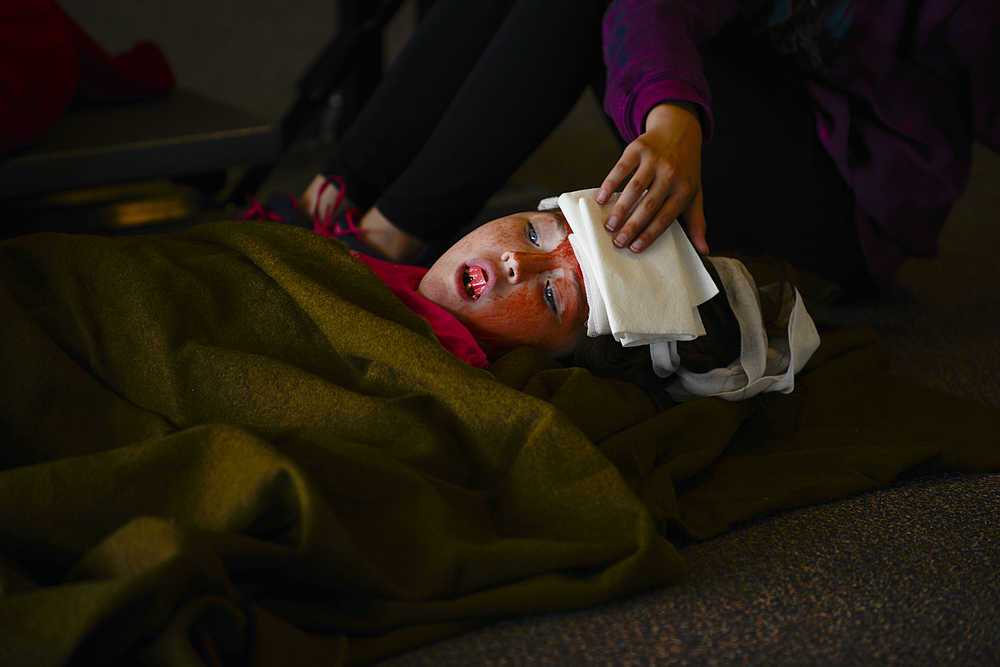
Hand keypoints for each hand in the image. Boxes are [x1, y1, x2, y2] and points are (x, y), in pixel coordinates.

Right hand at [596, 102, 708, 253]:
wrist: (679, 130)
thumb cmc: (685, 169)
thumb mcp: (695, 193)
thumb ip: (697, 222)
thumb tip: (703, 251)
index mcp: (685, 190)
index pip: (665, 218)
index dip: (649, 234)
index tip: (634, 248)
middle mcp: (671, 175)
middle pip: (648, 206)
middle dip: (631, 227)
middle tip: (617, 242)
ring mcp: (655, 160)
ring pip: (633, 189)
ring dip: (619, 209)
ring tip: (609, 226)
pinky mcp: (639, 148)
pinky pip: (621, 168)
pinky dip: (609, 184)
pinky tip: (601, 199)